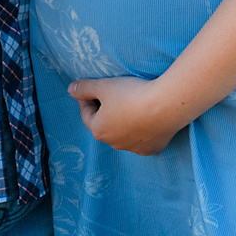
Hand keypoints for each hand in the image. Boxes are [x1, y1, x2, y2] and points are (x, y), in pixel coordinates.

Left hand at [69, 75, 188, 154]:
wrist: (165, 105)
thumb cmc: (130, 94)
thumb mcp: (104, 86)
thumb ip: (84, 88)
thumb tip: (70, 89)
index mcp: (99, 130)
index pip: (87, 114)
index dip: (87, 99)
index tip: (92, 88)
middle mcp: (114, 144)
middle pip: (105, 125)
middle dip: (105, 112)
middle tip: (113, 95)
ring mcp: (134, 148)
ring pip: (124, 134)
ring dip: (124, 122)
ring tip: (132, 105)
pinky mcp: (152, 149)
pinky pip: (143, 139)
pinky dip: (142, 130)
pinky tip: (148, 118)